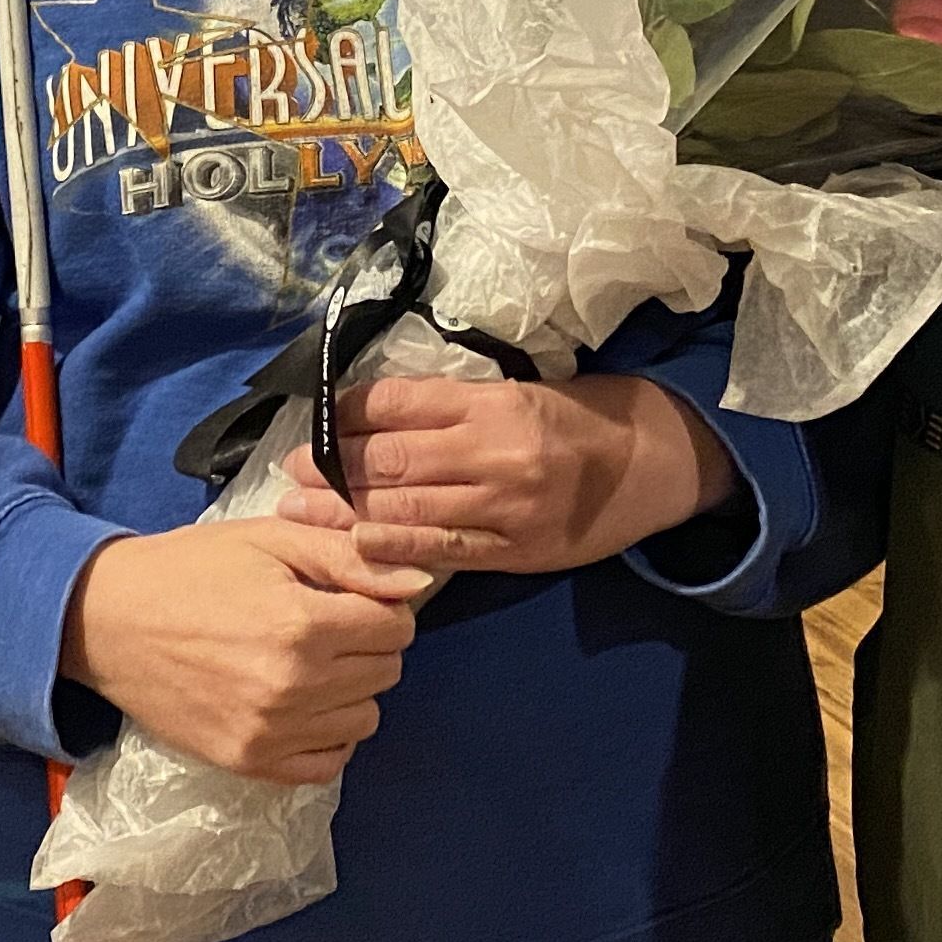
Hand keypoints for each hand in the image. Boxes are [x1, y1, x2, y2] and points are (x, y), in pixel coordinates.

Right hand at [59, 516, 426, 785]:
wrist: (109, 620)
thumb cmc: (192, 568)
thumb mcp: (270, 538)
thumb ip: (349, 557)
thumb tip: (419, 585)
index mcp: (302, 624)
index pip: (397, 626)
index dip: (381, 604)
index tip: (349, 596)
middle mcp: (294, 687)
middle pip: (387, 672)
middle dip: (369, 643)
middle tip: (325, 623)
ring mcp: (271, 732)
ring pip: (366, 718)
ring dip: (351, 689)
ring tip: (309, 662)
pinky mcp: (249, 763)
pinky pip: (328, 763)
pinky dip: (326, 735)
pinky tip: (300, 703)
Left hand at [273, 370, 733, 579]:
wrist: (653, 462)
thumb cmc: (580, 417)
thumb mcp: (520, 391)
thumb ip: (455, 406)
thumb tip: (374, 414)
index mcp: (493, 402)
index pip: (399, 403)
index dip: (348, 413)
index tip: (314, 420)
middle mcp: (495, 451)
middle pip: (392, 458)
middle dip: (332, 467)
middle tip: (288, 471)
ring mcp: (505, 505)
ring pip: (408, 506)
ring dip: (344, 510)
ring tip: (297, 511)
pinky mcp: (515, 549)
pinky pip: (444, 550)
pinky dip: (395, 547)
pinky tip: (356, 545)